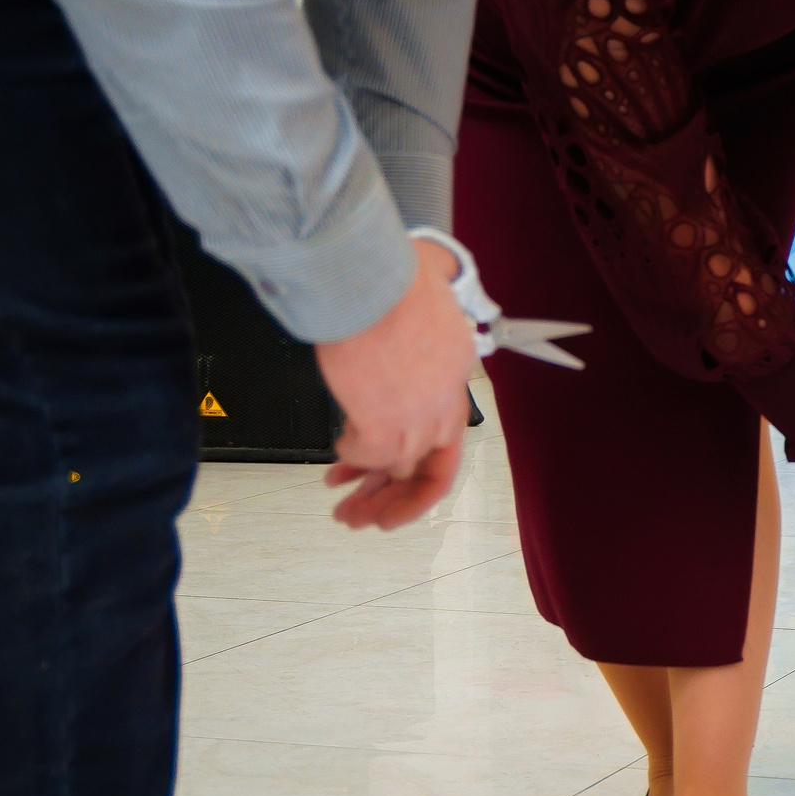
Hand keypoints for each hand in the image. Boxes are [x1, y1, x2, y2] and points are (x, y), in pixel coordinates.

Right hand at [314, 237, 472, 530]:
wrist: (372, 283)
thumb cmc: (393, 282)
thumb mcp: (429, 306)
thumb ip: (425, 329)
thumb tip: (416, 319)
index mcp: (457, 376)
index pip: (447, 432)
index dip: (420, 453)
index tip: (400, 467)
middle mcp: (444, 404)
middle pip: (427, 463)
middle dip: (394, 493)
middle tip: (369, 513)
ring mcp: (417, 418)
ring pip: (398, 470)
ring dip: (369, 494)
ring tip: (347, 512)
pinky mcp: (384, 425)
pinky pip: (366, 455)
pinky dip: (350, 460)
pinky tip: (337, 462)